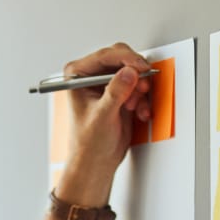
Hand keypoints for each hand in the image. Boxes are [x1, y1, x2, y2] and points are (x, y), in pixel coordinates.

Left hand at [62, 42, 152, 186]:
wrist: (96, 163)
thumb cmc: (88, 145)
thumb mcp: (101, 116)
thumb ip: (115, 93)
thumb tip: (128, 73)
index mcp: (77, 75)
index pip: (105, 56)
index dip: (126, 59)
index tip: (140, 67)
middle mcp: (91, 76)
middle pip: (121, 59)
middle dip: (135, 73)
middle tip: (142, 86)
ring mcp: (107, 84)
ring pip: (132, 72)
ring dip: (139, 88)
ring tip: (135, 106)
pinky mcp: (120, 94)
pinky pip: (138, 86)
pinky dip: (142, 98)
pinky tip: (138, 112)